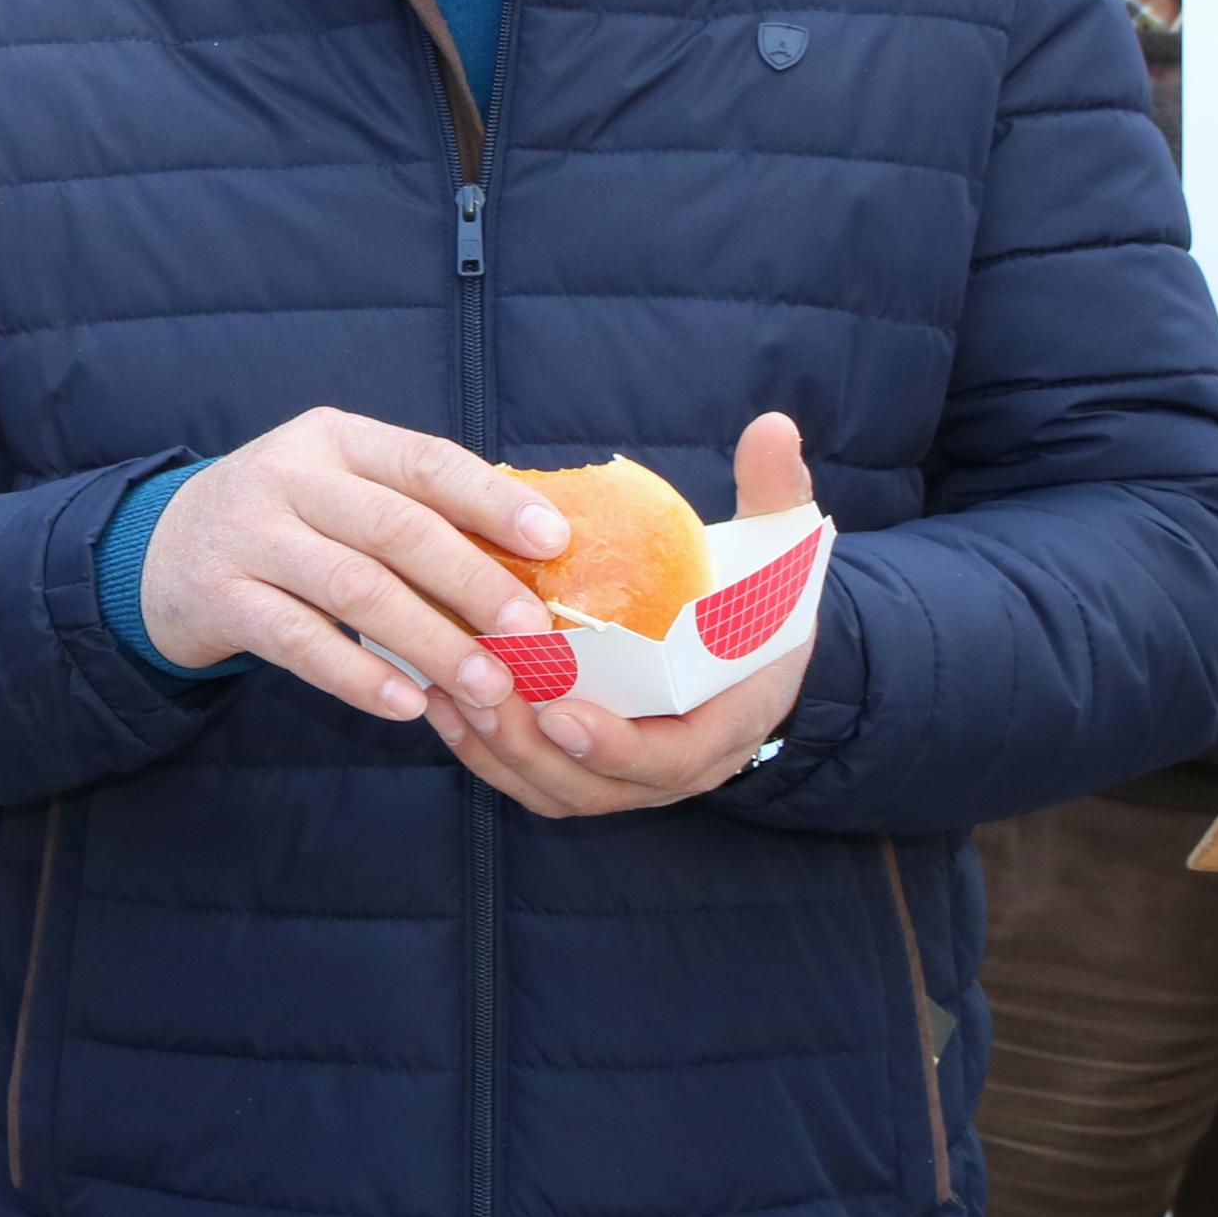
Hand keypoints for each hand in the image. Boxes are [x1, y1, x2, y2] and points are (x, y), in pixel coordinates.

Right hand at [134, 408, 565, 717]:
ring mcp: (247, 536)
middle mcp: (286, 477)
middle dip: (473, 582)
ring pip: (352, 589)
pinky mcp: (219, 597)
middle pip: (395, 528)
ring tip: (489, 685)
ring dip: (429, 640)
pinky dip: (358, 676)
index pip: (424, 460)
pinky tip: (407, 705)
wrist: (160, 552)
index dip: (492, 499)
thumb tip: (534, 559)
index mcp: (334, 439)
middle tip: (532, 634)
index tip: (554, 540)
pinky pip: (297, 641)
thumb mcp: (339, 488)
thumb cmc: (286, 523)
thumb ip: (417, 510)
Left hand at [423, 413, 818, 817]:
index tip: (561, 713)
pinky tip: (439, 701)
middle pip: (595, 787)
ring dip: (497, 752)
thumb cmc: (758, 602)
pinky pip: (529, 779)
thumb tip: (773, 426)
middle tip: (481, 697)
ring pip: (553, 790)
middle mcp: (673, 767)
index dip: (616, 747)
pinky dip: (484, 753)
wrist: (750, 657)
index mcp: (725, 722)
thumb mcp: (778, 552)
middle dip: (532, 750)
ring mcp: (625, 777)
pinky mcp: (584, 772)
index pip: (670, 758)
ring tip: (446, 694)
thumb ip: (776, 496)